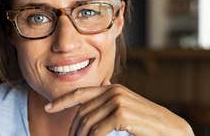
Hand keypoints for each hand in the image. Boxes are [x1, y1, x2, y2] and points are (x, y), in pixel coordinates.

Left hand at [44, 84, 193, 135]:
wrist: (170, 129)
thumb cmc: (145, 122)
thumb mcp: (125, 107)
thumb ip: (108, 100)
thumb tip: (96, 92)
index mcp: (110, 88)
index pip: (80, 93)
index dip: (62, 101)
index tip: (47, 108)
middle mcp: (112, 91)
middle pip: (82, 112)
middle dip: (73, 129)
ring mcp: (117, 101)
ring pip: (88, 122)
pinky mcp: (121, 114)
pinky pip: (97, 130)